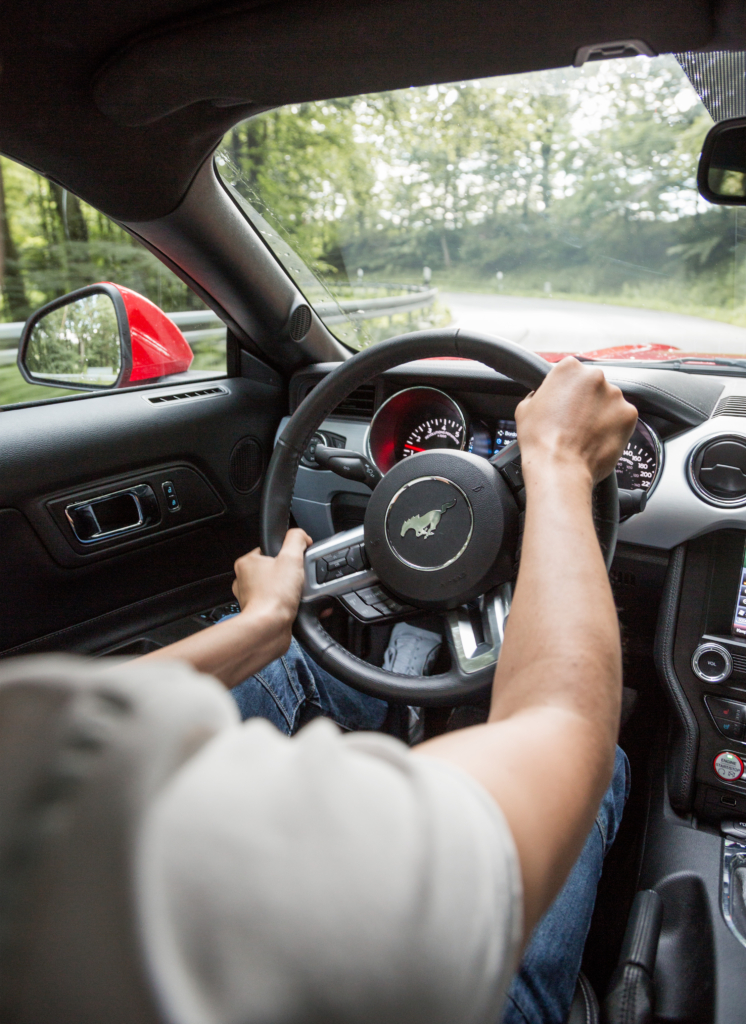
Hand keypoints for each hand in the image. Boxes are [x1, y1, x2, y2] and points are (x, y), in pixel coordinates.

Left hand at [232, 528, 311, 633]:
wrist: (269, 629)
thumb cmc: (273, 597)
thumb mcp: (291, 558)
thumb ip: (296, 539)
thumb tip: (301, 535)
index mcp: (247, 563)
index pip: (270, 550)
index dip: (287, 554)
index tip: (296, 562)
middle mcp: (244, 580)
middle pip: (276, 569)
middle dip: (290, 575)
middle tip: (297, 580)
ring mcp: (251, 597)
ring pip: (277, 587)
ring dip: (290, 591)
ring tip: (295, 595)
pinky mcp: (259, 612)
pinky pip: (277, 603)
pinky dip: (287, 605)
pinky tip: (293, 607)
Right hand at [516, 357, 637, 485]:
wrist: (559, 467)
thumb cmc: (540, 440)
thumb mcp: (525, 408)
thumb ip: (539, 394)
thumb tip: (542, 396)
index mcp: (569, 368)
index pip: (571, 373)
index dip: (565, 391)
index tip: (563, 404)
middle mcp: (595, 376)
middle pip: (592, 385)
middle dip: (586, 401)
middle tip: (574, 422)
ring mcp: (615, 395)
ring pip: (609, 402)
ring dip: (600, 414)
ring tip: (586, 435)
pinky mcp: (629, 414)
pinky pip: (622, 418)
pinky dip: (613, 428)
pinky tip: (598, 440)